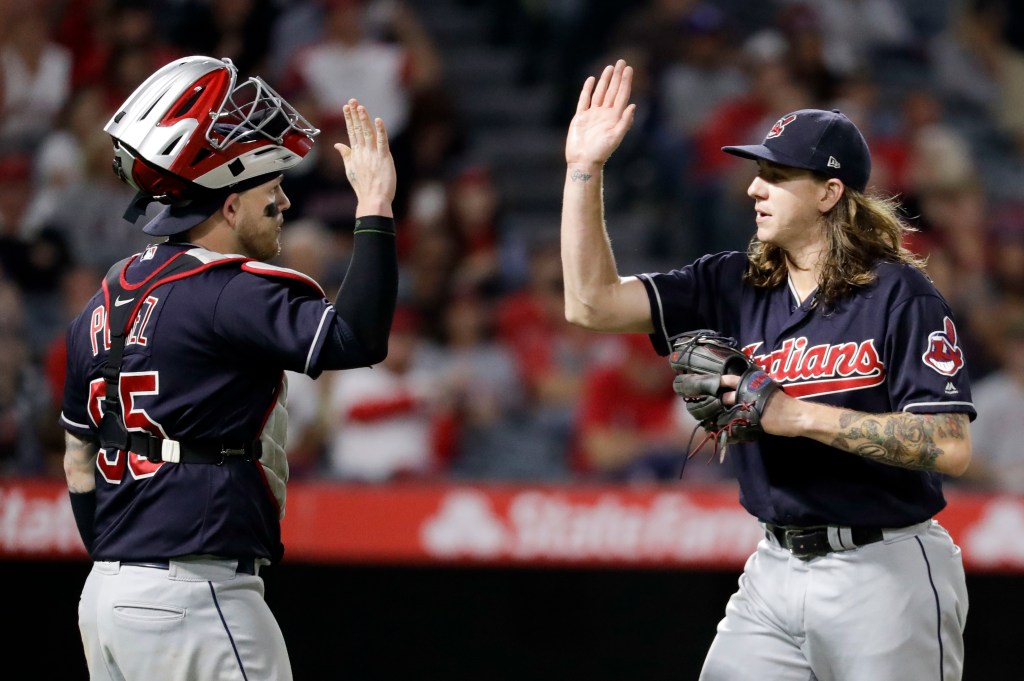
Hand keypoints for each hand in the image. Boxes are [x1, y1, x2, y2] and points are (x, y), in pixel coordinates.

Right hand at [335, 98, 395, 216]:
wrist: (372, 200)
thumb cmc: (363, 187)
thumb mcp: (351, 169)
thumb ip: (346, 155)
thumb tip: (337, 144)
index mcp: (356, 154)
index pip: (351, 132)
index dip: (349, 119)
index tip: (346, 107)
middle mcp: (363, 152)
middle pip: (358, 130)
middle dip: (355, 115)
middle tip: (352, 101)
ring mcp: (373, 155)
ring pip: (368, 133)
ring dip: (364, 119)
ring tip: (360, 107)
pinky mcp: (384, 158)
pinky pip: (382, 142)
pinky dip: (380, 131)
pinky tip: (378, 120)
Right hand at [565, 59, 635, 165]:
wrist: (583, 161)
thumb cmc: (601, 152)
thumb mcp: (615, 137)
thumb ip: (624, 122)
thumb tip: (633, 105)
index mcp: (614, 117)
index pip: (622, 95)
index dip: (625, 81)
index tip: (629, 68)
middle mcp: (605, 114)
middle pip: (613, 91)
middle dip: (617, 76)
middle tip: (621, 62)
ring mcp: (593, 114)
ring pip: (600, 93)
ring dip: (605, 80)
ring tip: (610, 68)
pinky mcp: (581, 117)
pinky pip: (585, 100)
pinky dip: (588, 90)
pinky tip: (592, 80)